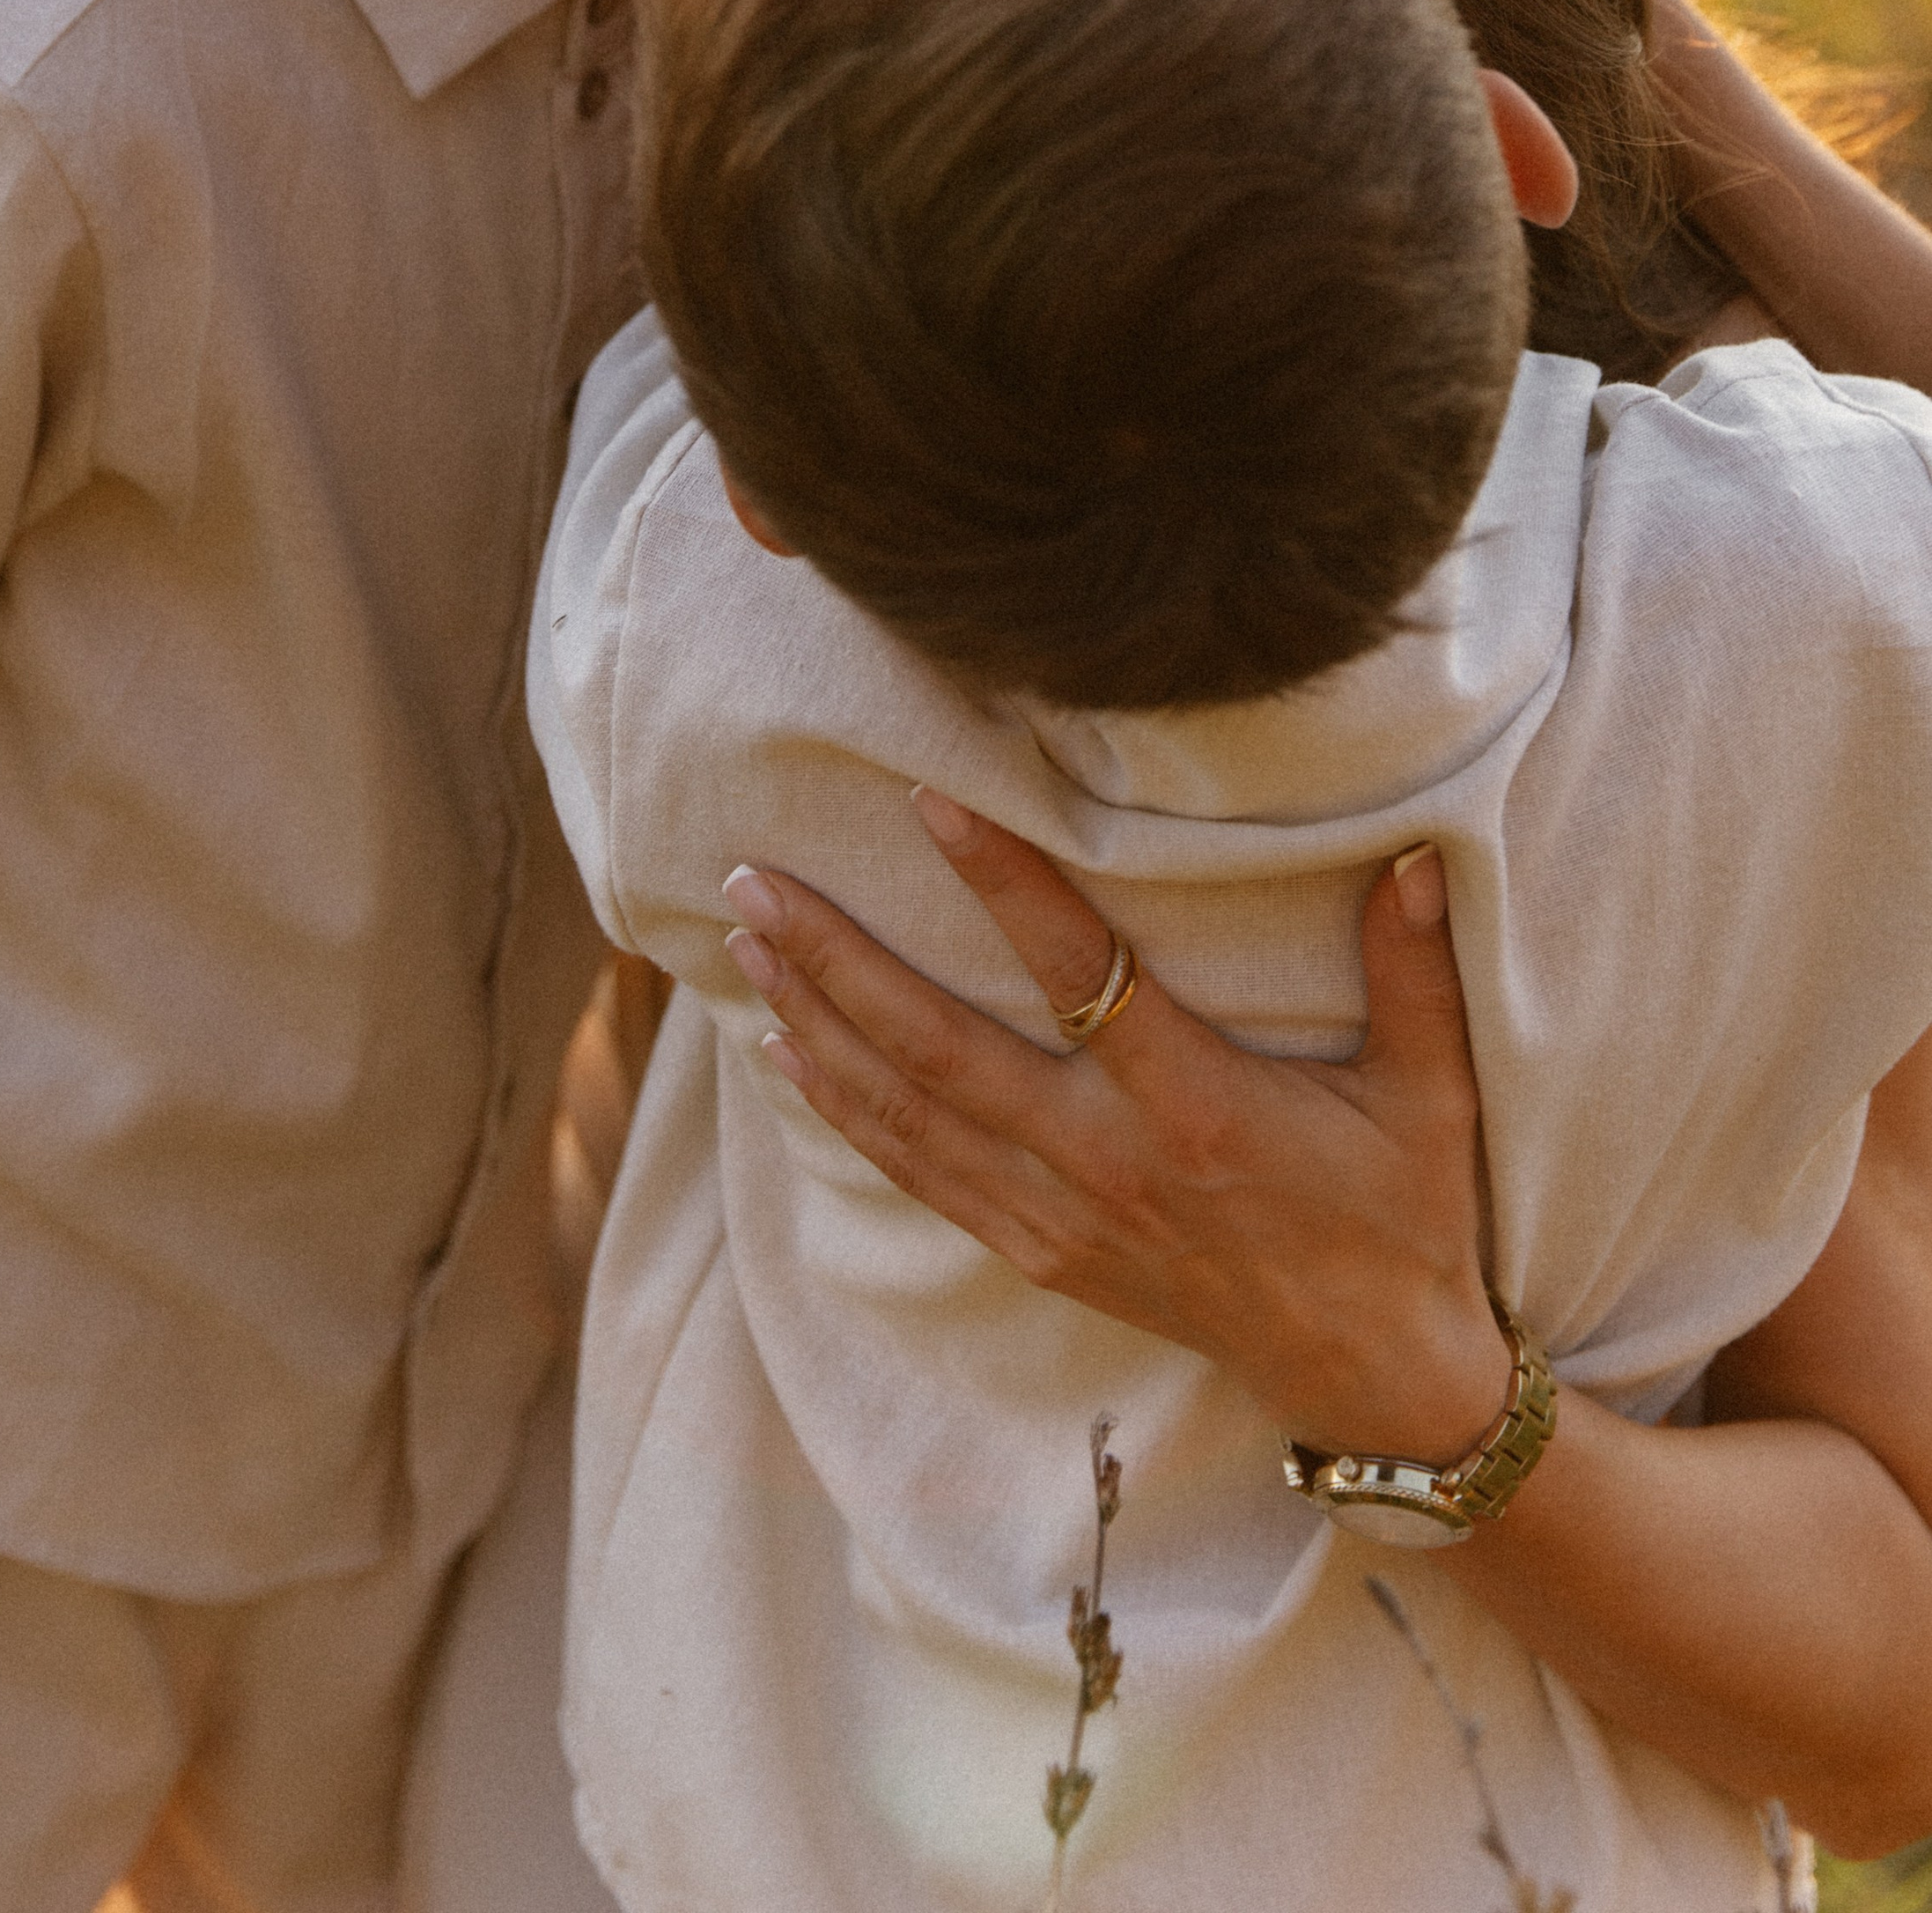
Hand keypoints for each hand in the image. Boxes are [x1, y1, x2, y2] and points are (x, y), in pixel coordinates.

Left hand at [723, 793, 1509, 1461]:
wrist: (1371, 1374)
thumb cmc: (1404, 1217)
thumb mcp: (1429, 1098)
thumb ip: (1416, 975)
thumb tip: (1422, 854)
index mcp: (1191, 1105)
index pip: (1076, 971)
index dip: (1001, 882)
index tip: (924, 802)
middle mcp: (1103, 1159)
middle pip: (938, 1048)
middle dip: (836, 960)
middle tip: (753, 880)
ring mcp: (1060, 1214)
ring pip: (907, 1110)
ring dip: (817, 1020)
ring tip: (746, 940)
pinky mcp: (1041, 1252)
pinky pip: (920, 1173)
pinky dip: (846, 1111)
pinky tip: (789, 1055)